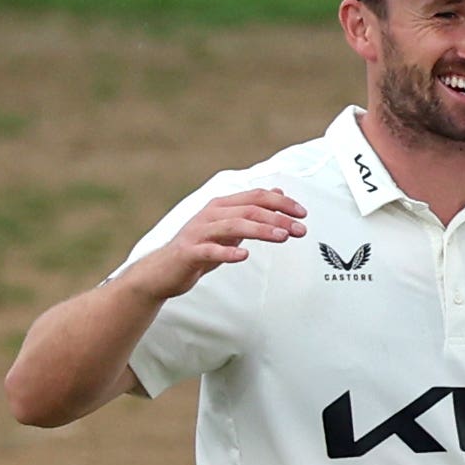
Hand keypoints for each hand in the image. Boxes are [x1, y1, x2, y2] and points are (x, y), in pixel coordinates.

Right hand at [140, 187, 306, 296]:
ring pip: (233, 225)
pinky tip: (244, 255)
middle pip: (249, 209)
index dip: (281, 202)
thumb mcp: (228, 227)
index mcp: (220, 206)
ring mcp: (198, 233)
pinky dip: (227, 252)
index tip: (302, 213)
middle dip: (278, 218)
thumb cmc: (199, 248)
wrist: (162, 271)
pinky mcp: (189, 252)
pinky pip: (210, 251)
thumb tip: (277, 192)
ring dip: (261, 230)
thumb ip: (251, 210)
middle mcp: (209, 214)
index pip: (256, 196)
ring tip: (282, 237)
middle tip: (300, 230)